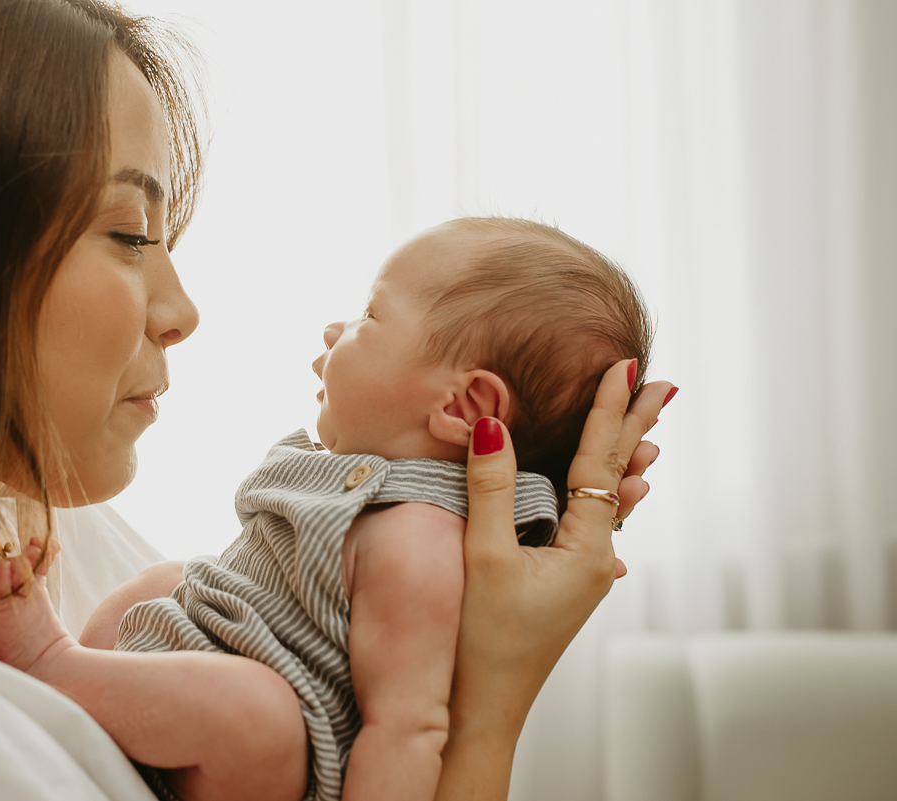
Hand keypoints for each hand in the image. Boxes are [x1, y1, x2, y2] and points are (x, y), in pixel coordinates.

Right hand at [436, 361, 673, 799]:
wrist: (482, 707)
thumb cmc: (483, 640)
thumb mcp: (484, 556)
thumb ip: (492, 488)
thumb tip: (494, 425)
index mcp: (586, 549)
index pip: (601, 462)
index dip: (609, 411)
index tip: (625, 366)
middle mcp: (595, 558)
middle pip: (618, 477)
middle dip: (635, 427)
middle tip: (662, 385)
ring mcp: (584, 572)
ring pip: (608, 501)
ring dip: (622, 458)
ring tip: (647, 427)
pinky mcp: (565, 581)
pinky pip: (591, 523)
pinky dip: (604, 494)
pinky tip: (619, 493)